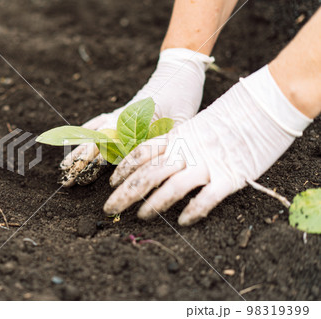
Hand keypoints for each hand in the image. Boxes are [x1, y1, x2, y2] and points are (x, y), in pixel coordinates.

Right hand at [60, 48, 213, 185]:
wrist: (180, 69)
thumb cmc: (183, 95)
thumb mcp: (179, 122)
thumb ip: (164, 141)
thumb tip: (150, 166)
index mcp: (133, 120)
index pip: (108, 144)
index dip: (93, 162)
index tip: (82, 176)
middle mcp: (122, 117)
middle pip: (95, 142)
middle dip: (79, 162)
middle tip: (66, 180)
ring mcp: (120, 114)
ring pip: (93, 133)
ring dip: (78, 150)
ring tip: (65, 167)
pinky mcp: (124, 112)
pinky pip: (100, 122)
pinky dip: (87, 131)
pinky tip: (76, 139)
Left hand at [104, 66, 312, 225]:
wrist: (263, 107)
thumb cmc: (228, 117)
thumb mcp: (194, 125)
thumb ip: (175, 141)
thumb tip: (153, 157)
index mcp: (177, 137)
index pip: (141, 153)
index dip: (123, 169)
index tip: (111, 183)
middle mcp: (186, 151)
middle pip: (148, 174)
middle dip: (124, 193)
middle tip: (108, 209)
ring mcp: (207, 163)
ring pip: (172, 187)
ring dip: (153, 204)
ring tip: (141, 216)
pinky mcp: (229, 177)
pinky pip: (207, 198)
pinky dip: (194, 210)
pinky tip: (183, 221)